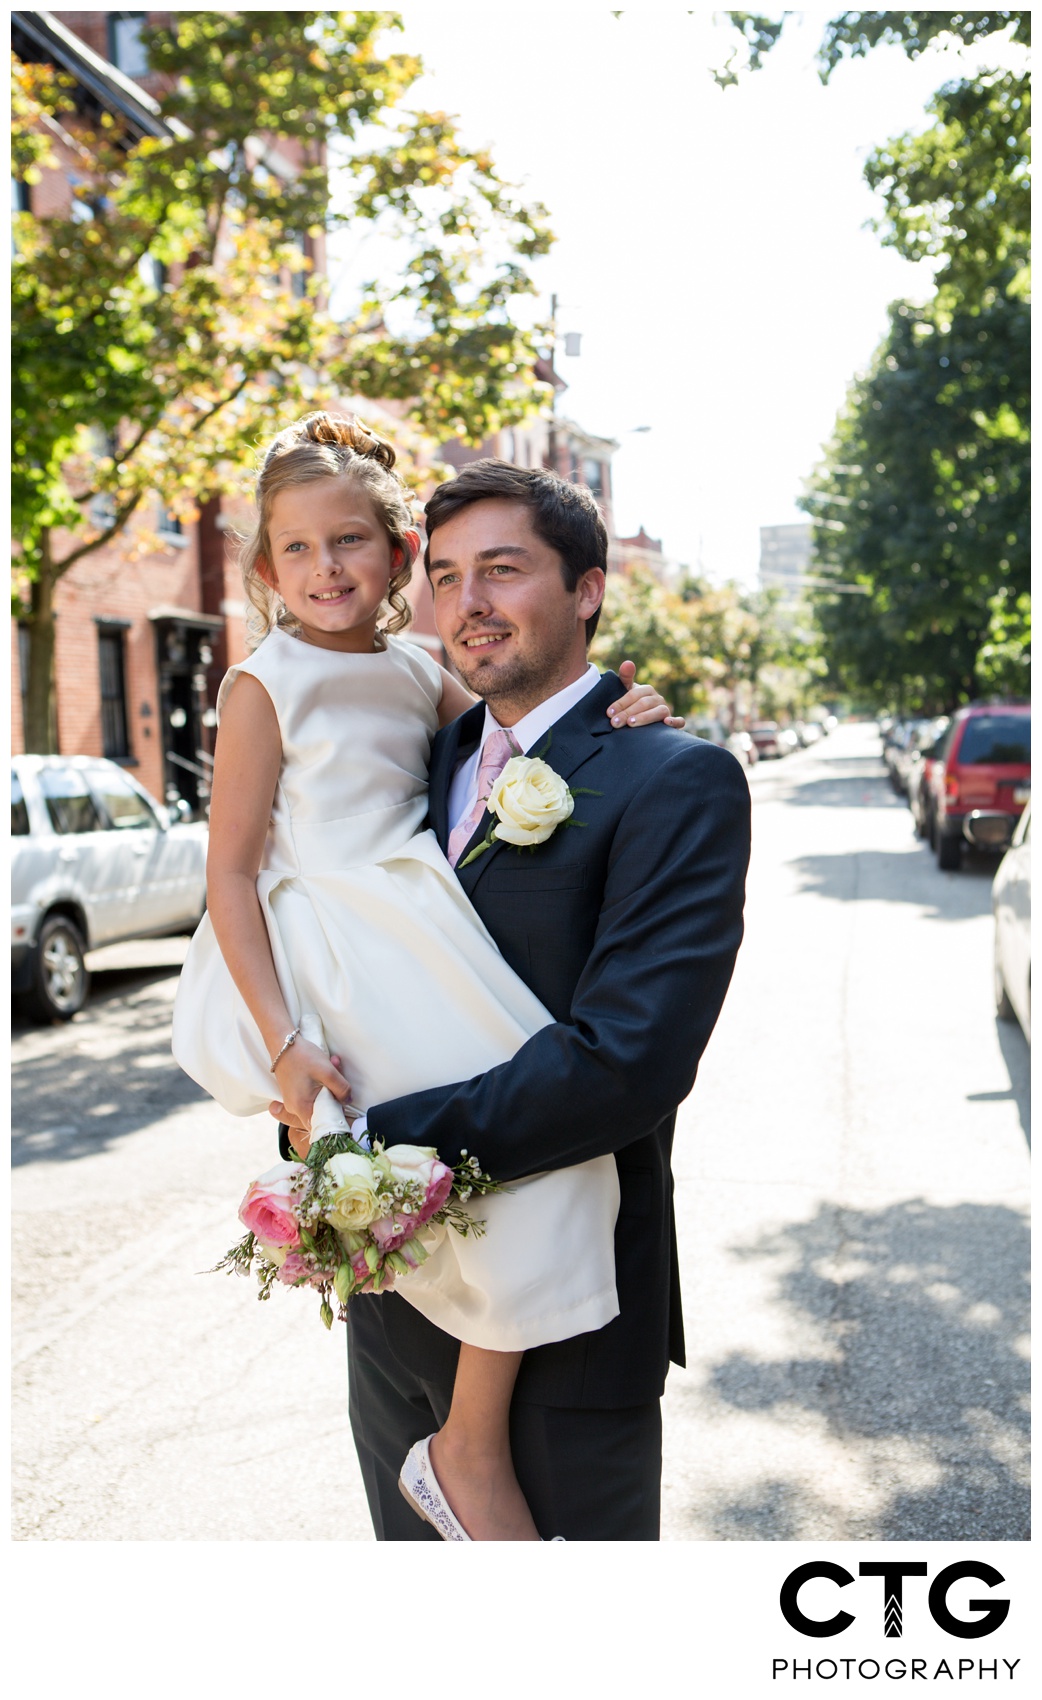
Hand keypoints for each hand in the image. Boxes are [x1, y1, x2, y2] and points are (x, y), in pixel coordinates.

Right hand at [269, 1042, 350, 1159]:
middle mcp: (295, 1108)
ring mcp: (293, 1101)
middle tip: (340, 1074)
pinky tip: (326, 1066)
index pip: (321, 1126)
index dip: (335, 1120)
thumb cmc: (302, 1056)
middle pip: (322, 1112)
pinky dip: (321, 1083)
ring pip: (318, 1100)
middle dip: (335, 1095)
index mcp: (302, 1107)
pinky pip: (312, 1094)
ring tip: (334, 1063)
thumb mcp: (327, 1071)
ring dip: (330, 1086)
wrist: (282, 1043)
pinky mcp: (294, 1092)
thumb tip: (348, 1101)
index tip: (345, 1109)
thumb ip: (341, 1088)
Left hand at [606, 659, 684, 728]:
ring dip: (645, 717)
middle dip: (628, 713)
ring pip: (659, 712)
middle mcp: (658, 699)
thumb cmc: (631, 703)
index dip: (621, 703)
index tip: (609, 713)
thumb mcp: (626, 689)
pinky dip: (675, 721)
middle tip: (615, 723)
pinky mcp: (672, 722)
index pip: (634, 694)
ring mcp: (666, 710)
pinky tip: (666, 723)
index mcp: (647, 690)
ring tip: (631, 724)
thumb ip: (625, 677)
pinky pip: (679, 721)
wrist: (638, 716)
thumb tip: (628, 663)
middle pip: (644, 704)